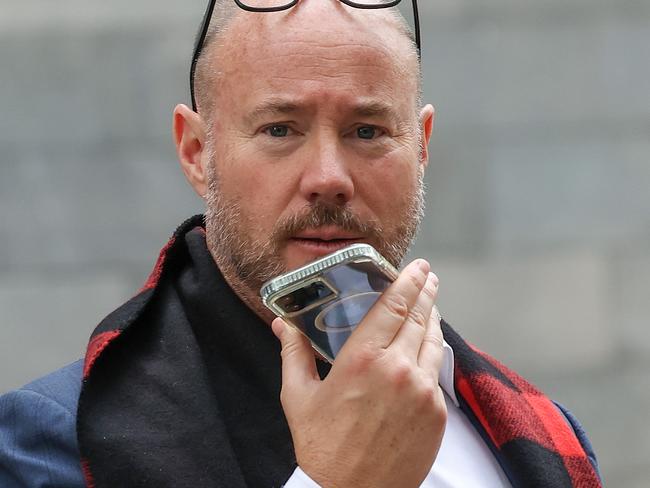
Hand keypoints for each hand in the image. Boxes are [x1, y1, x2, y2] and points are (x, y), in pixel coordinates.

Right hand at [272, 259, 446, 487]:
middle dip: (426, 292)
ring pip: (434, 343)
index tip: (418, 266)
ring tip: (430, 305)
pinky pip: (437, 374)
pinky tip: (426, 348)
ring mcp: (422, 392)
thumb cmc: (321, 446)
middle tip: (428, 276)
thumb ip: (293, 353)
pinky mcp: (436, 414)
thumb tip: (282, 325)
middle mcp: (397, 369)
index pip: (394, 306)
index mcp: (362, 359)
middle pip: (419, 318)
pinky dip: (432, 355)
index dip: (408, 281)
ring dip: (432, 319)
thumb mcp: (299, 396)